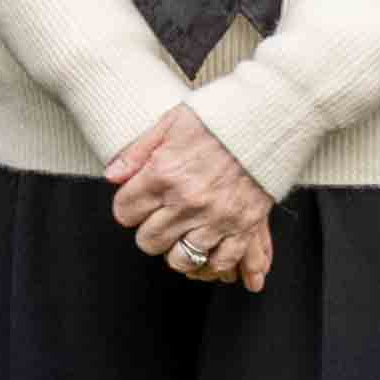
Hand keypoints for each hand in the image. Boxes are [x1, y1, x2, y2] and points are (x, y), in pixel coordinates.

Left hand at [106, 101, 277, 291]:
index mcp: (164, 173)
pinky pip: (220, 261)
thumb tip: (112, 176)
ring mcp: (216, 217)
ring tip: (182, 234)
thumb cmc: (218, 118)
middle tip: (159, 219)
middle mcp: (187, 200)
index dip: (128, 208)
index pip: (125, 212)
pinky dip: (212, 259)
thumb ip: (137, 152)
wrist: (267, 120)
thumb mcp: (169, 124)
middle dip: (149, 231)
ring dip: (178, 248)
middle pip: (149, 241)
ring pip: (181, 258)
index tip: (137, 203)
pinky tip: (208, 246)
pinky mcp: (243, 226)